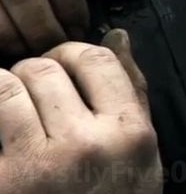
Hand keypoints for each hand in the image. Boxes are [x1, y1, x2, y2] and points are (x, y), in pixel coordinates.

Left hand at [0, 30, 160, 192]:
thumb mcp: (141, 156)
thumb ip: (132, 94)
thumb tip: (115, 36)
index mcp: (129, 132)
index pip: (96, 60)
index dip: (70, 53)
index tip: (61, 66)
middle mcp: (87, 143)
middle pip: (46, 69)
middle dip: (31, 73)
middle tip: (28, 92)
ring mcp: (40, 165)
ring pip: (8, 88)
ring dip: (2, 90)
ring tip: (8, 107)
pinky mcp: (5, 183)